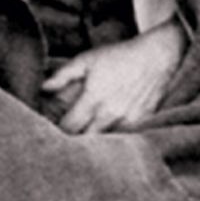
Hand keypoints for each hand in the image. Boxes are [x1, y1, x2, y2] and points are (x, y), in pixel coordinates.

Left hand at [40, 17, 187, 133]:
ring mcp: (127, 123)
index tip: (52, 128)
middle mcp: (110, 115)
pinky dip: (111, 139)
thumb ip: (63, 75)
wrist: (156, 57)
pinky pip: (121, 141)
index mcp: (94, 100)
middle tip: (65, 135)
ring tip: (84, 134)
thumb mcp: (88, 59)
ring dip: (92, 141)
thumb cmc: (119, 57)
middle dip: (73, 140)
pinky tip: (106, 131)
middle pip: (84, 141)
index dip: (57, 131)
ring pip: (103, 144)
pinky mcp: (140, 126)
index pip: (68, 128)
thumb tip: (43, 88)